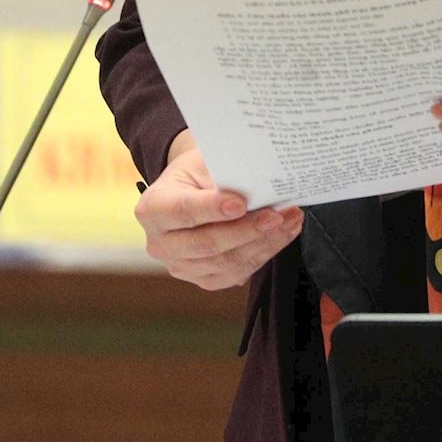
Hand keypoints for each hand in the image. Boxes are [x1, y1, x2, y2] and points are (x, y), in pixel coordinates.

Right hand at [133, 130, 301, 290]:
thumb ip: (224, 175)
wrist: (191, 190)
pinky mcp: (204, 279)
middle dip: (247, 230)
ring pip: (226, 263)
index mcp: (152, 209)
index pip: (182, 211)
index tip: (241, 203)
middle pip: (206, 243)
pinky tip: (283, 234)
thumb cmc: (198, 172)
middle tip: (277, 214)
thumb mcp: (204, 162)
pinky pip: (237, 272)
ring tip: (289, 220)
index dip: (211, 209)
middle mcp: (160, 244)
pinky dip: (264, 253)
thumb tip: (260, 186)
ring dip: (263, 243)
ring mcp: (181, 266)